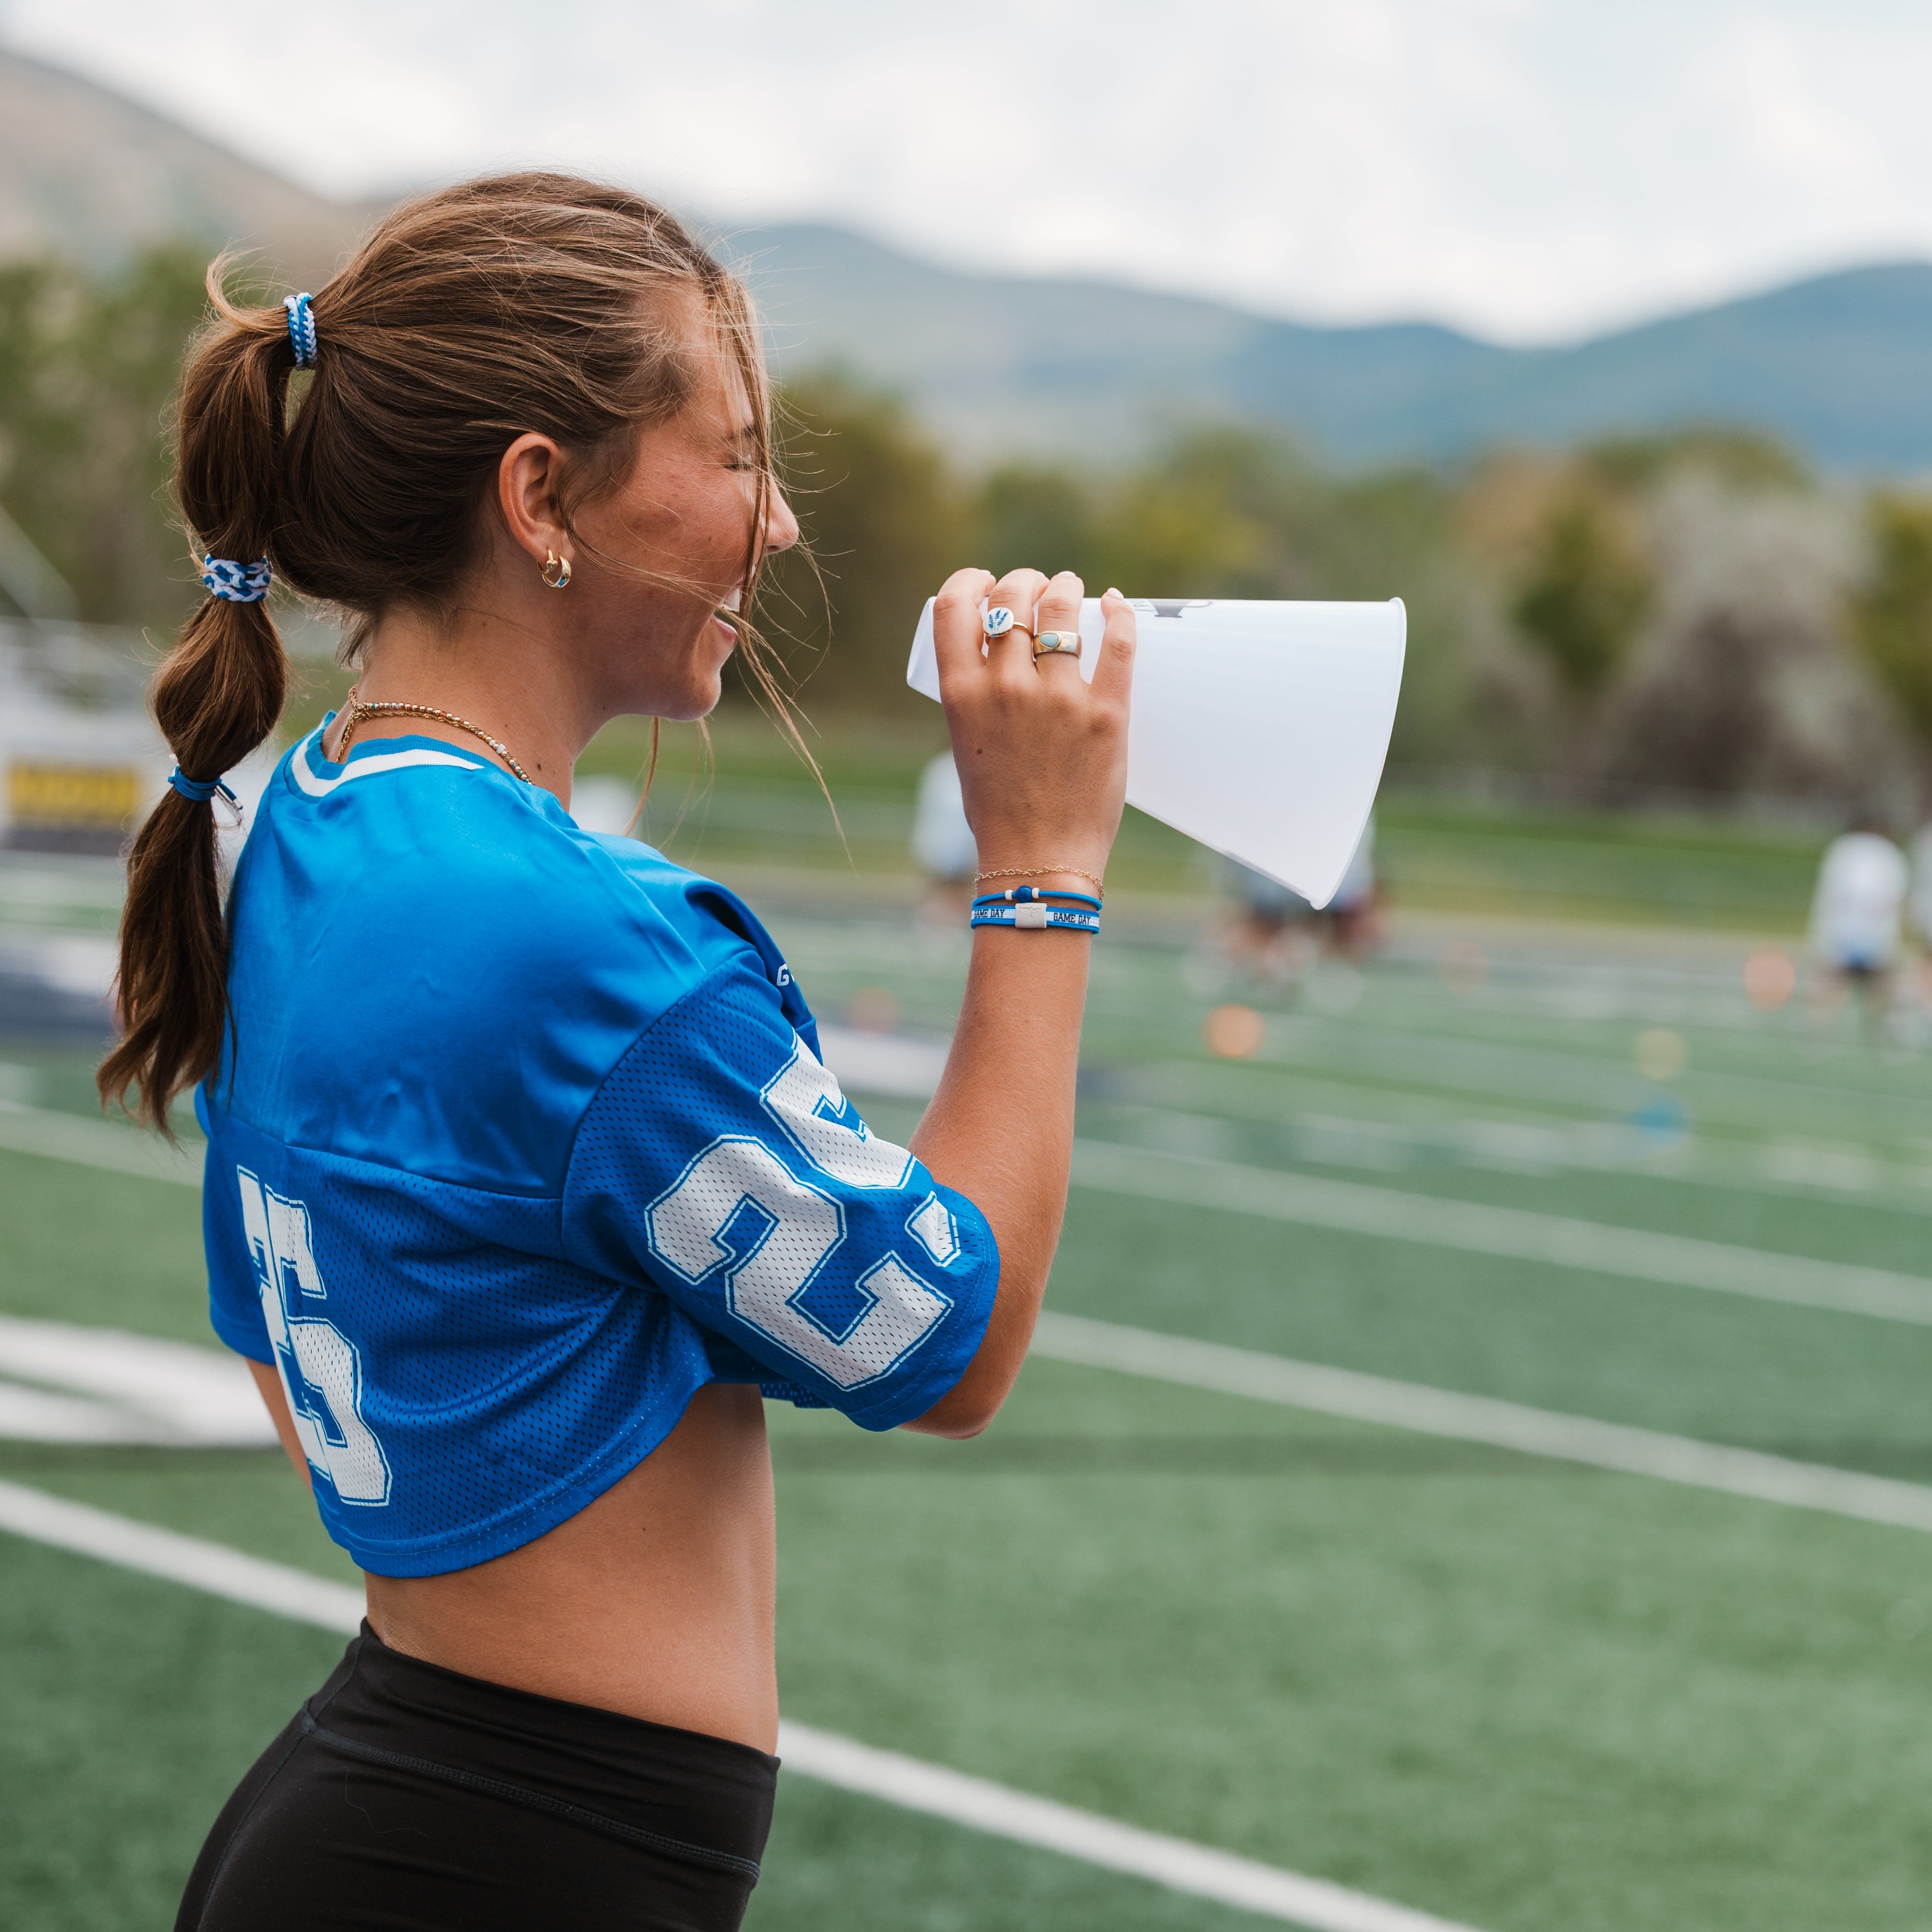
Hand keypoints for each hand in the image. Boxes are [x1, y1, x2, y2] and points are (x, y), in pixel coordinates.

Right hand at [930, 567, 1135, 890]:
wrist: (1038, 859)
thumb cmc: (998, 810)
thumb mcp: (964, 745)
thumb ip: (975, 699)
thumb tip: (1001, 658)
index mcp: (961, 694)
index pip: (953, 606)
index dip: (969, 581)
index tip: (984, 582)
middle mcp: (1005, 687)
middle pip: (1012, 598)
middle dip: (1022, 581)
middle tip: (1036, 588)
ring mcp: (1058, 698)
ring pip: (1062, 608)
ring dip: (1065, 587)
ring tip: (1071, 589)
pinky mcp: (1106, 713)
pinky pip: (1118, 642)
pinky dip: (1119, 612)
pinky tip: (1114, 604)